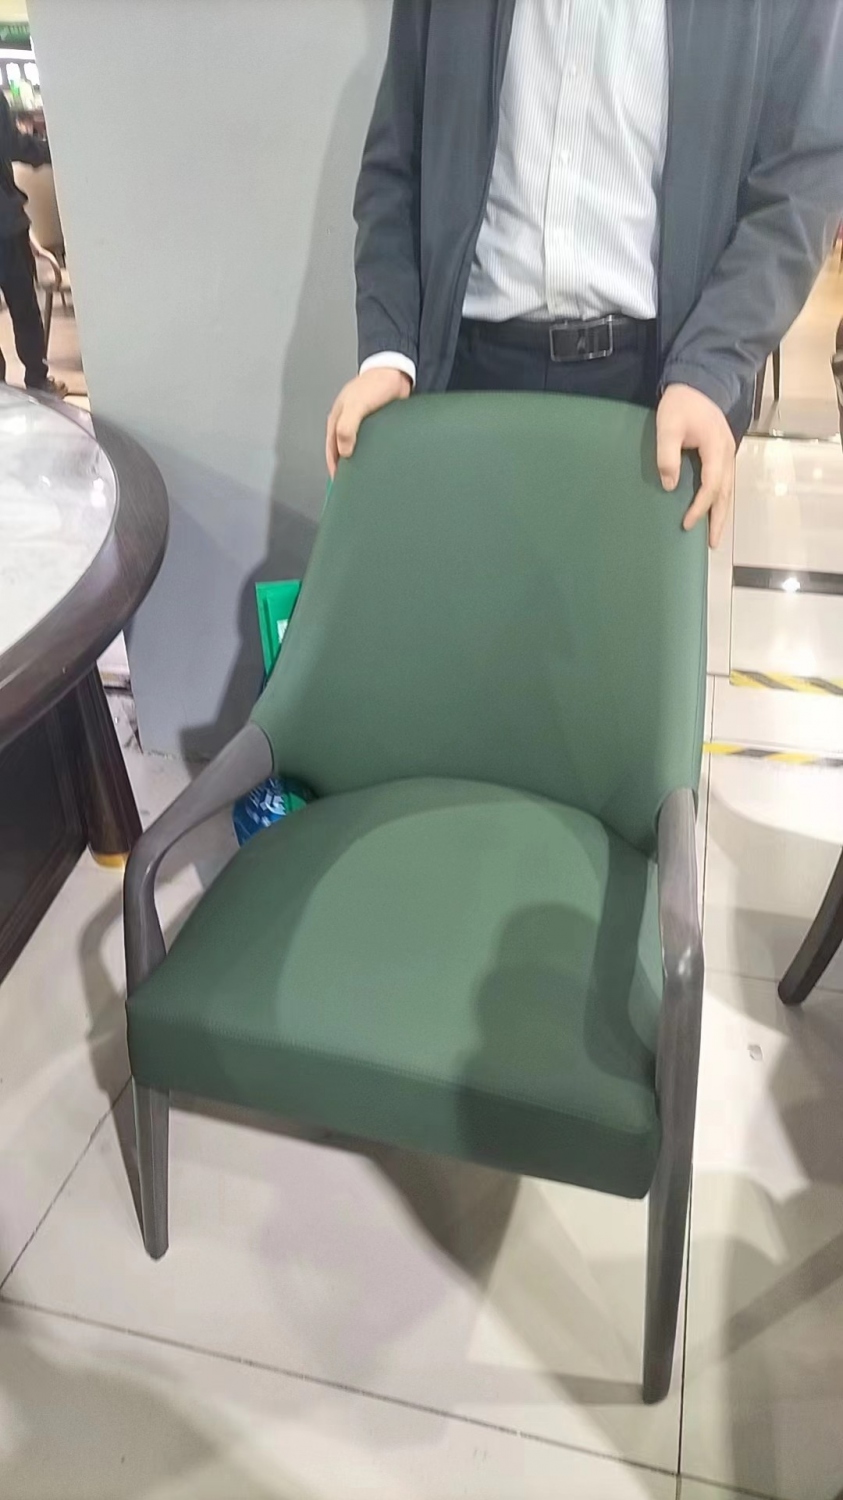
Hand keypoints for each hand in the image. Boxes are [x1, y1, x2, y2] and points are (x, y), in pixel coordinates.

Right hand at [326, 367, 411, 477]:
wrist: (395, 373)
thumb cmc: (373, 385)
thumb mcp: (356, 406)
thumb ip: (347, 428)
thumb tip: (344, 452)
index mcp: (337, 420)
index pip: (331, 450)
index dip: (334, 467)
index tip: (339, 484)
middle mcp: (347, 423)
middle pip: (342, 451)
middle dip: (346, 467)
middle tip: (353, 484)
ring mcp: (362, 424)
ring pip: (357, 448)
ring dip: (360, 460)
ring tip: (367, 476)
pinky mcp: (377, 425)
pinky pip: (371, 443)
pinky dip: (373, 453)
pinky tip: (379, 461)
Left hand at [656, 383, 735, 548]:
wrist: (698, 382)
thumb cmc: (681, 404)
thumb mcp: (668, 425)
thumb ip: (667, 454)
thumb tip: (670, 485)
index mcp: (716, 448)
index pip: (711, 485)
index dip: (700, 507)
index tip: (687, 524)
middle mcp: (727, 454)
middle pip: (726, 493)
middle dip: (719, 519)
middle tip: (713, 544)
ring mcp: (727, 454)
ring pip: (728, 490)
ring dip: (722, 512)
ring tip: (715, 535)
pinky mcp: (722, 453)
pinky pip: (725, 482)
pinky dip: (721, 500)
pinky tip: (713, 511)